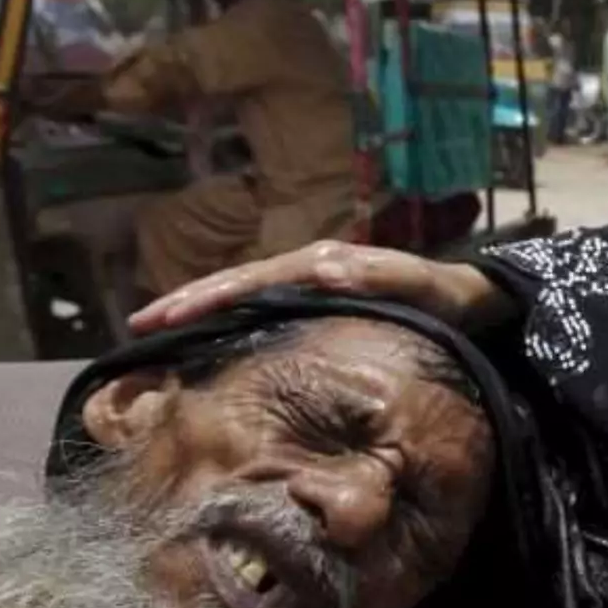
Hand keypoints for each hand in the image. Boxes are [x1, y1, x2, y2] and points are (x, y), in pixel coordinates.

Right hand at [127, 240, 512, 335]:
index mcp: (325, 263)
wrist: (468, 299)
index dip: (208, 297)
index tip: (167, 315)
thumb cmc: (446, 297)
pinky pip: (260, 311)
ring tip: (153, 331)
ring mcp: (309, 284)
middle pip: (235, 284)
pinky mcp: (314, 303)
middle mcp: (310, 267)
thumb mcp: (422, 288)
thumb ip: (383, 279)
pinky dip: (226, 323)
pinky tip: (202, 344)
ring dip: (198, 311)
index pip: (252, 279)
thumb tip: (326, 270)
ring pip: (241, 296)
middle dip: (186, 303)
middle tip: (138, 327)